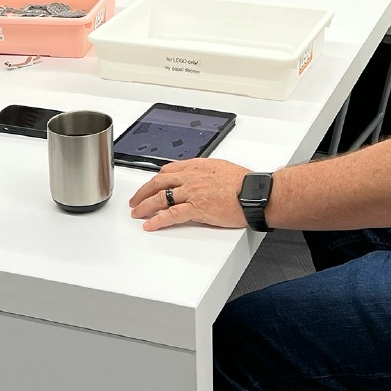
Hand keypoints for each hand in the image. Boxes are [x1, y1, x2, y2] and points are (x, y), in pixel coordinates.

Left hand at [129, 158, 252, 230]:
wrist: (254, 193)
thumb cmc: (245, 183)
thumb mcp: (221, 168)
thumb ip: (206, 172)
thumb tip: (201, 178)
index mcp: (197, 166)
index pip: (169, 170)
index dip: (156, 179)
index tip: (151, 184)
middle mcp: (191, 177)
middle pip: (158, 182)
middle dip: (143, 191)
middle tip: (135, 199)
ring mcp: (192, 192)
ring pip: (160, 198)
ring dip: (144, 205)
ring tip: (137, 212)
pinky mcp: (196, 208)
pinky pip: (170, 214)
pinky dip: (157, 220)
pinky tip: (149, 224)